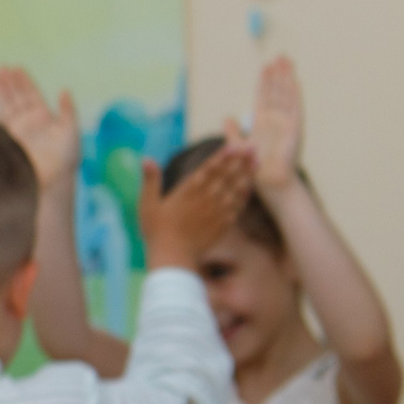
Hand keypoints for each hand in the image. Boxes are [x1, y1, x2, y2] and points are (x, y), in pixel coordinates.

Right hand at [0, 66, 81, 186]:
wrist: (52, 180)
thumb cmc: (66, 158)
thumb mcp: (71, 131)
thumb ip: (67, 111)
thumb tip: (64, 90)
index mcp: (44, 116)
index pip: (32, 94)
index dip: (24, 81)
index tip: (16, 67)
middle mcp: (29, 122)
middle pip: (17, 97)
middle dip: (9, 82)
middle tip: (1, 67)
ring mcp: (18, 131)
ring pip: (6, 107)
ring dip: (0, 93)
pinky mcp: (9, 142)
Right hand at [139, 142, 254, 270]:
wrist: (174, 258)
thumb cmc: (157, 232)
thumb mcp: (147, 204)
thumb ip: (150, 180)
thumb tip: (146, 158)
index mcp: (188, 190)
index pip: (208, 168)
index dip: (222, 156)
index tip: (233, 144)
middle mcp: (205, 198)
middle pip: (226, 175)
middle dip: (240, 160)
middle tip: (253, 147)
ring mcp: (216, 211)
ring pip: (235, 188)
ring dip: (246, 174)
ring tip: (257, 162)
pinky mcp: (223, 224)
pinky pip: (237, 206)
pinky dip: (244, 195)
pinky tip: (250, 187)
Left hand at [246, 55, 303, 194]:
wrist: (269, 182)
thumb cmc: (253, 168)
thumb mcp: (238, 145)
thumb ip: (232, 130)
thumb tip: (226, 117)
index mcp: (262, 122)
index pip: (264, 96)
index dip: (264, 81)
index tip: (265, 67)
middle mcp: (275, 119)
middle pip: (276, 91)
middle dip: (277, 74)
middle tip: (279, 56)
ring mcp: (285, 122)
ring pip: (285, 94)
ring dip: (285, 78)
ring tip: (286, 61)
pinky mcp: (294, 128)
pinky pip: (295, 107)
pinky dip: (295, 94)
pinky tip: (295, 80)